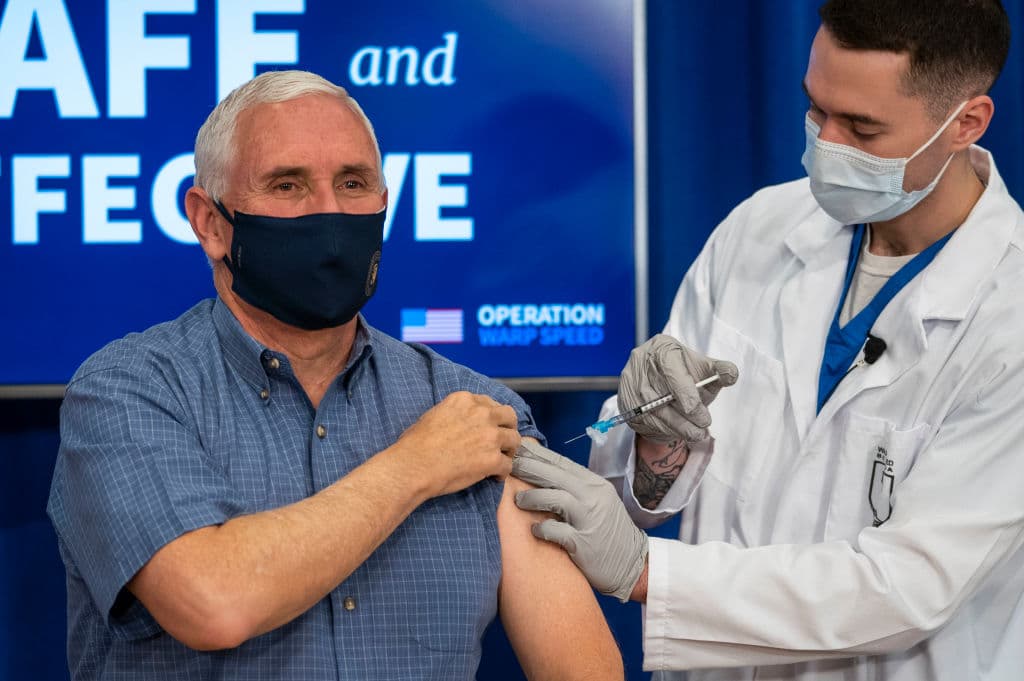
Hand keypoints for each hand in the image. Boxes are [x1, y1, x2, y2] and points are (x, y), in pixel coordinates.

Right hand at [391, 391, 520, 497]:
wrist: (414, 465)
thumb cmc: (415, 444)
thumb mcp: (434, 414)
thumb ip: (455, 413)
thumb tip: (461, 423)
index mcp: (465, 400)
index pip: (490, 403)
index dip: (493, 417)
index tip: (490, 426)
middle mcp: (481, 414)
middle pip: (509, 416)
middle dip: (508, 428)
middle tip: (503, 441)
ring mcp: (490, 436)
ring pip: (515, 440)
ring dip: (509, 450)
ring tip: (501, 460)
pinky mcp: (492, 459)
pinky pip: (508, 465)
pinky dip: (502, 473)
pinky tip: (494, 477)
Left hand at [511, 440, 646, 601]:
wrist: (632, 563)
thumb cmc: (607, 531)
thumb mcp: (596, 502)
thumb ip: (574, 487)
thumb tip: (542, 472)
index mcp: (594, 485)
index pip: (562, 463)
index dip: (538, 455)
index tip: (518, 449)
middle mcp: (593, 498)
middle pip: (556, 475)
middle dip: (529, 468)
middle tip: (509, 467)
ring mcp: (589, 520)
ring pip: (556, 498)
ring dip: (533, 497)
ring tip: (518, 500)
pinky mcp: (584, 544)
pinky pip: (557, 531)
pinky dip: (543, 528)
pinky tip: (534, 529)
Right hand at [619, 334, 737, 443]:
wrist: (663, 386)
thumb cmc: (687, 375)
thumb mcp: (705, 370)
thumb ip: (720, 371)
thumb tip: (731, 374)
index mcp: (662, 347)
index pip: (670, 367)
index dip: (683, 390)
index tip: (697, 408)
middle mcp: (641, 362)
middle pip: (661, 394)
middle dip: (686, 414)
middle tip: (704, 424)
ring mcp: (630, 383)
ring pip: (654, 412)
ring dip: (679, 427)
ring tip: (697, 433)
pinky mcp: (626, 403)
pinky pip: (647, 422)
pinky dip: (666, 430)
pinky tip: (680, 431)